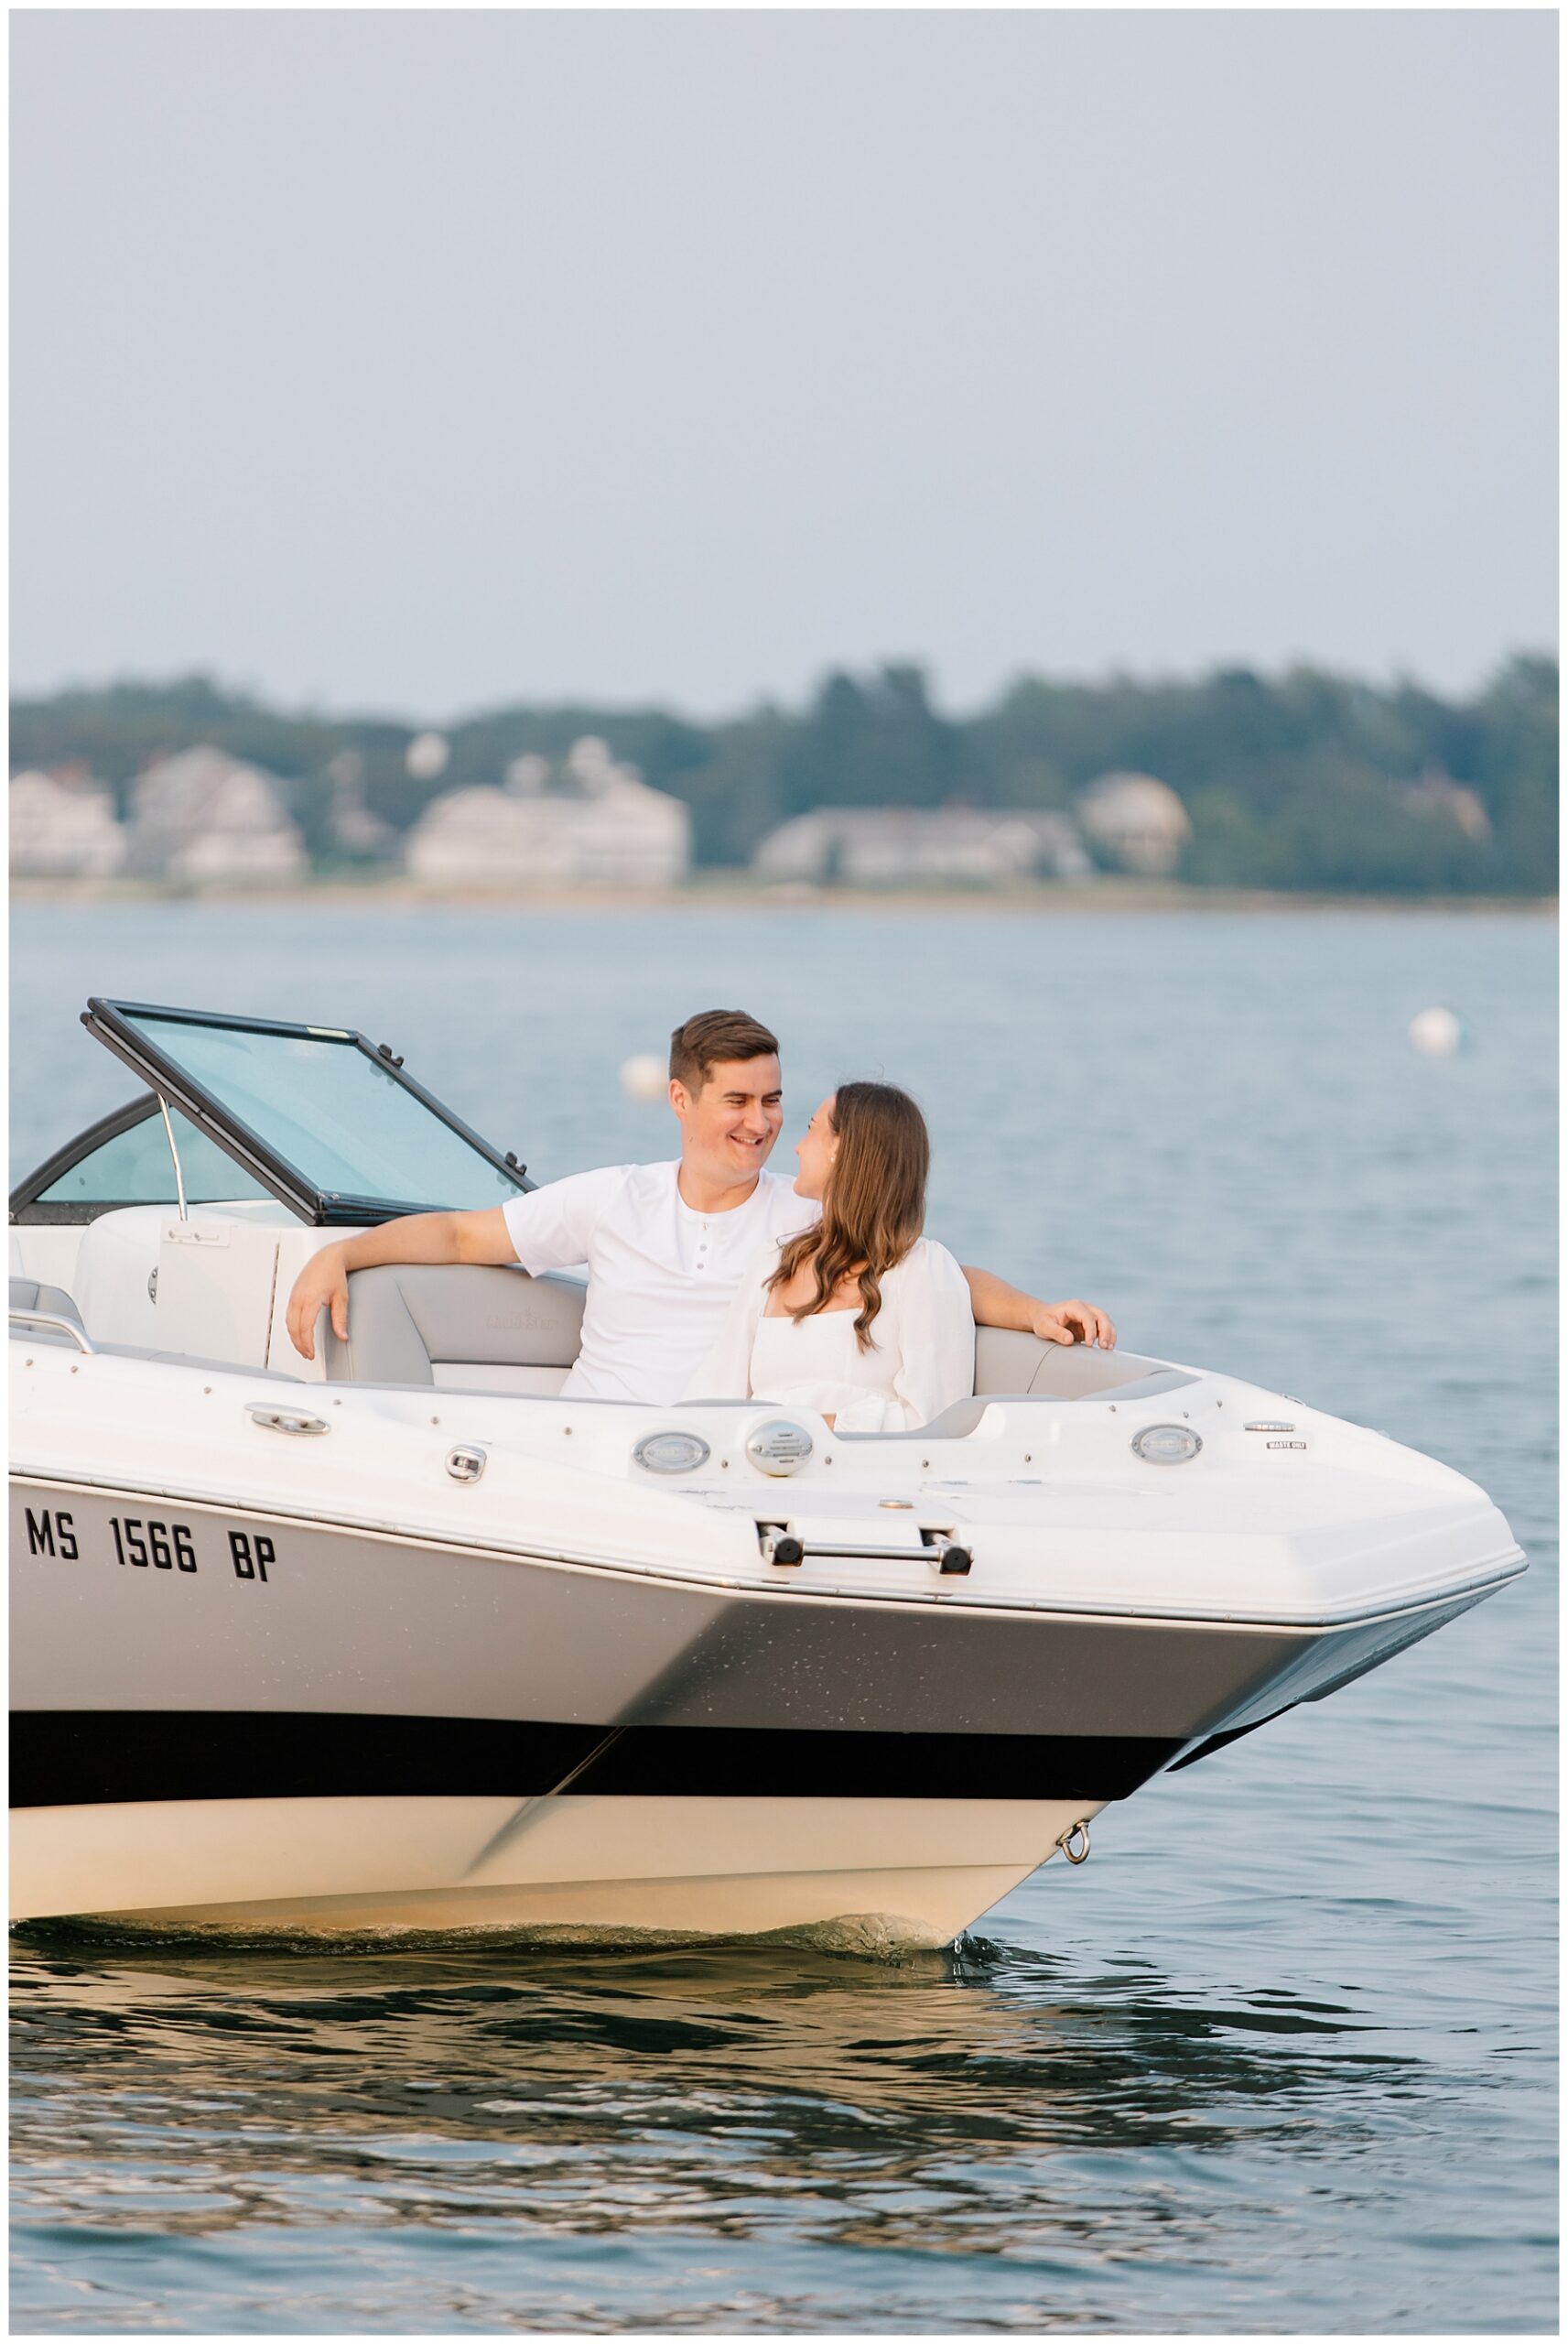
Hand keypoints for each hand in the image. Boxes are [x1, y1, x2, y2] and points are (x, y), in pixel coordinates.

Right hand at [286, 1243, 349, 1360]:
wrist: (327, 1258)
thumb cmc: (334, 1274)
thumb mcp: (341, 1298)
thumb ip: (340, 1319)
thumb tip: (342, 1336)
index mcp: (310, 1299)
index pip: (304, 1328)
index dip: (307, 1344)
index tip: (311, 1353)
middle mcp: (298, 1298)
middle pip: (294, 1328)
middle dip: (300, 1344)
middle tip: (308, 1354)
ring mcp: (294, 1297)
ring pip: (289, 1323)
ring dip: (294, 1338)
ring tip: (303, 1348)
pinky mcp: (293, 1296)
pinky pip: (288, 1316)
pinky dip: (292, 1328)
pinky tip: (298, 1334)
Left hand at [1031, 1297, 1115, 1348]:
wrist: (1044, 1318)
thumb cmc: (1043, 1321)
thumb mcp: (1044, 1327)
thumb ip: (1056, 1332)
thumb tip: (1069, 1340)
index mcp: (1074, 1306)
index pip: (1088, 1317)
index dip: (1091, 1330)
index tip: (1089, 1344)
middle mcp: (1085, 1308)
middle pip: (1102, 1317)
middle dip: (1106, 1331)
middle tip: (1104, 1347)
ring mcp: (1090, 1315)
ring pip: (1107, 1322)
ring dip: (1110, 1335)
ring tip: (1108, 1349)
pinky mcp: (1092, 1325)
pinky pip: (1105, 1329)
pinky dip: (1109, 1337)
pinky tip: (1108, 1348)